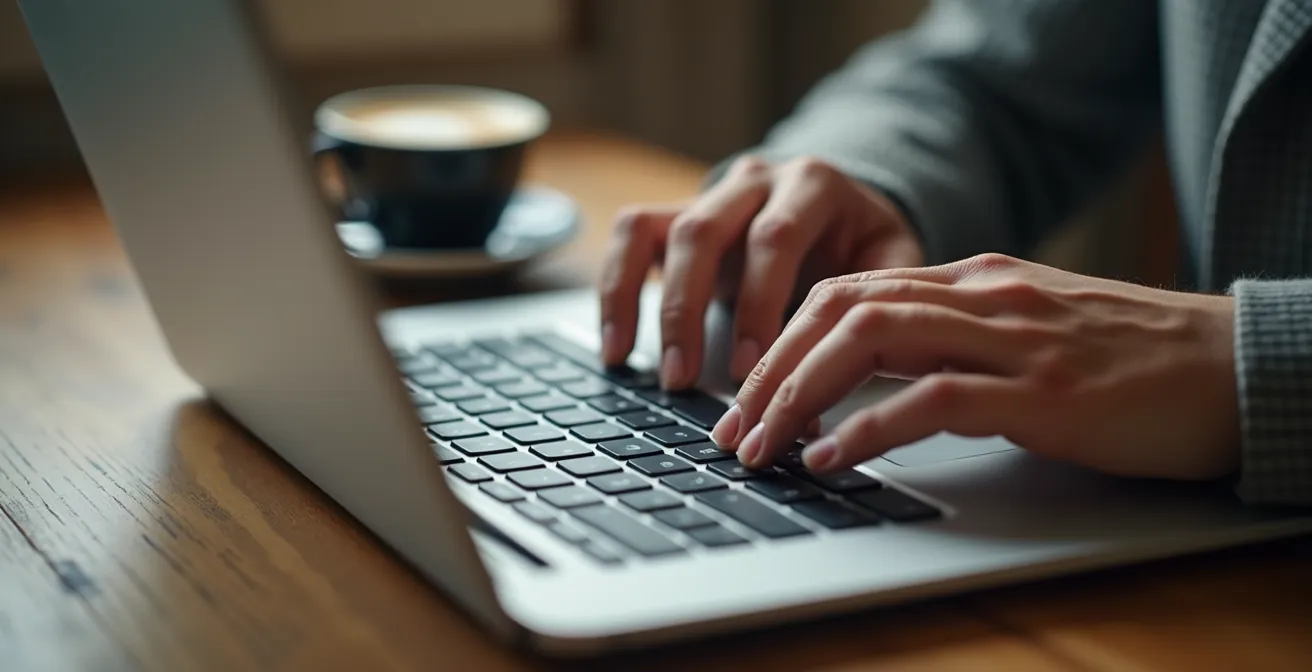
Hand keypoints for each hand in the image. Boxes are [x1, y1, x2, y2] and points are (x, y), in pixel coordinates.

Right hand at [598, 156, 922, 387]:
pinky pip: (630, 237)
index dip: (758, 305)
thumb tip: (835, 390)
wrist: (847, 208)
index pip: (776, 238)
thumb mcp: (893, 265)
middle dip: (688, 310)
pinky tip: (615, 347)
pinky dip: (615, 289)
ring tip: (635, 366)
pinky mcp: (677, 214)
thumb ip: (870, 311)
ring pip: (656, 229)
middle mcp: (755, 180)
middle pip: (703, 230)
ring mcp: (710, 194)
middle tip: (683, 379)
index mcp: (814, 184)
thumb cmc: (868, 248)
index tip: (747, 369)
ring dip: (642, 302)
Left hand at [712, 253, 1241, 481]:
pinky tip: (831, 455)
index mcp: (973, 279)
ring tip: (762, 445)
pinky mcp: (1043, 393)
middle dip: (770, 369)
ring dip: (798, 395)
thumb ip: (956, 337)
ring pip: (870, 340)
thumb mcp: (1026, 331)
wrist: (1230, 368)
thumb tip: (873, 374)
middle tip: (733, 428)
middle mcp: (981, 296)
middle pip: (839, 310)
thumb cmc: (1127, 359)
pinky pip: (932, 398)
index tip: (744, 394)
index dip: (782, 340)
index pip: (848, 291)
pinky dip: (869, 427)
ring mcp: (1011, 339)